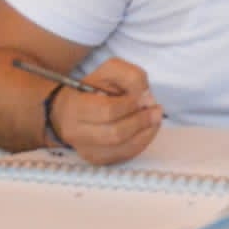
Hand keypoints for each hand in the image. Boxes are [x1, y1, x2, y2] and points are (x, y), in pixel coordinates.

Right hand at [48, 58, 162, 164]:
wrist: (71, 108)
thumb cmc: (93, 86)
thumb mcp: (111, 69)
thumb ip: (131, 77)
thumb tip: (147, 98)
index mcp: (75, 107)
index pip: (107, 111)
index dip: (131, 105)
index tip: (146, 98)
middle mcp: (76, 133)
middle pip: (115, 134)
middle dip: (141, 122)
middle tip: (157, 111)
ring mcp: (86, 149)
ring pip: (121, 149)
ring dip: (145, 134)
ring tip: (155, 119)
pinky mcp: (96, 158)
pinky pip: (123, 156)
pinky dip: (141, 143)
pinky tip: (147, 130)